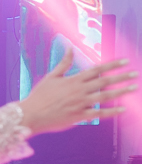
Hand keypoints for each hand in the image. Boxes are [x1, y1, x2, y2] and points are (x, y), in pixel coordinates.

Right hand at [19, 49, 137, 135]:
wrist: (31, 114)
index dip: (112, 65)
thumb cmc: (39, 96)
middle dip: (121, 77)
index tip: (125, 61)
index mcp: (74, 80)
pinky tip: (122, 109)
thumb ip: (64, 62)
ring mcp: (81, 103)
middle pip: (105, 81)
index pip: (97, 69)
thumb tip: (69, 47)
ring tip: (133, 88)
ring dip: (121, 92)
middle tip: (134, 74)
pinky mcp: (79, 116)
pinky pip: (99, 114)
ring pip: (105, 96)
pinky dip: (112, 112)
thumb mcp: (51, 76)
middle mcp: (80, 90)